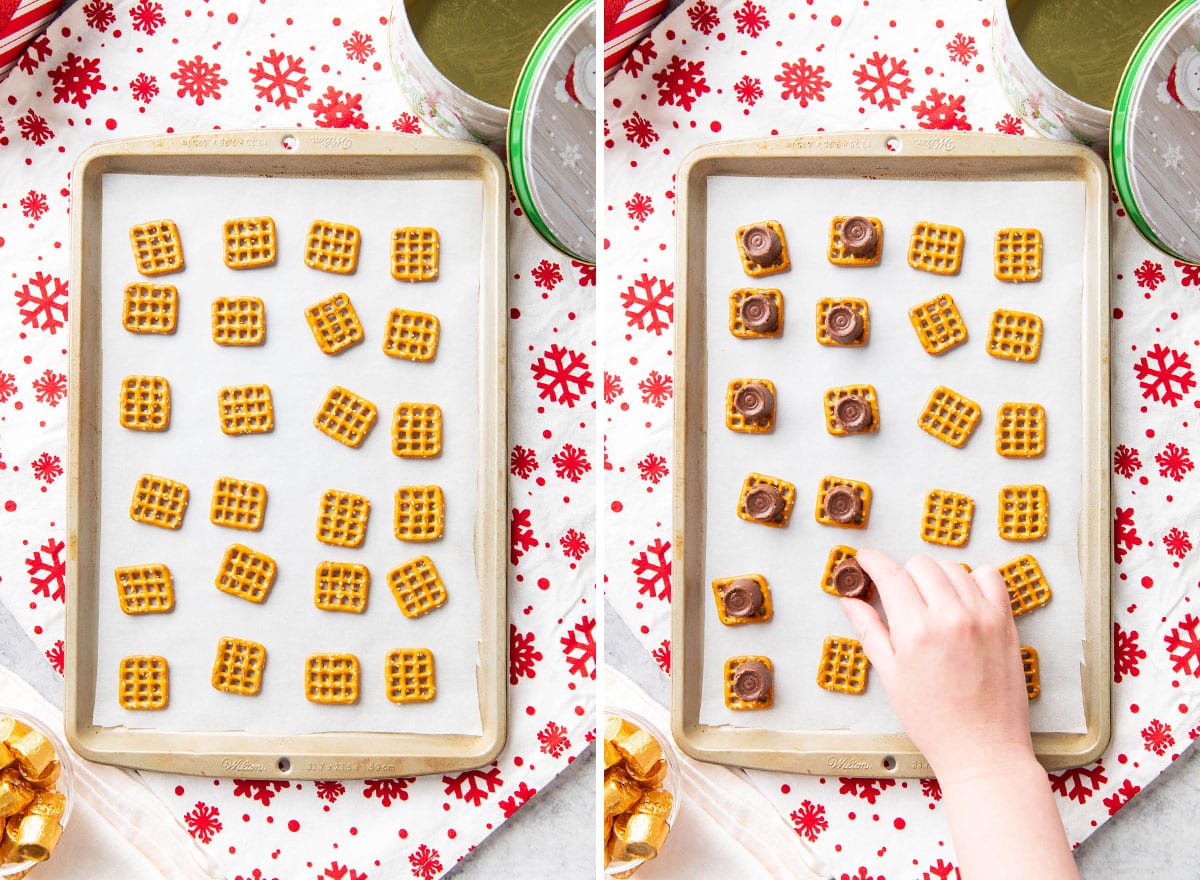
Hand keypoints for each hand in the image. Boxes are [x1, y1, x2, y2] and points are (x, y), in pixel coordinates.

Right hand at [839, 548, 1032, 781]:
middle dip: (904, 573)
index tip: (866, 559)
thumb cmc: (936, 722)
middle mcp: (951, 616)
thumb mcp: (891, 677)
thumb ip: (870, 631)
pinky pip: (991, 577)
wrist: (984, 751)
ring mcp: (982, 617)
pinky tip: (963, 600)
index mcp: (916, 631)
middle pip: (921, 564)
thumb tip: (850, 602)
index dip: (873, 561)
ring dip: (936, 576)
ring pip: (953, 567)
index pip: (891, 575)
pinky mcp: (1006, 623)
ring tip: (931, 603)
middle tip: (899, 596)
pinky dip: (974, 579)